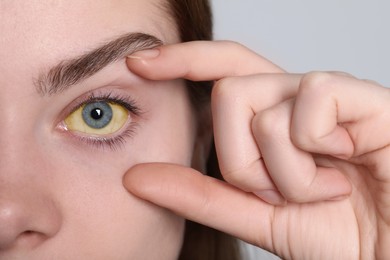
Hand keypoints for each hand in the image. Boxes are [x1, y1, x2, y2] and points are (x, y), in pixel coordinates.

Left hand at [123, 41, 389, 258]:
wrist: (389, 253)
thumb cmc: (337, 234)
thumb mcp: (257, 217)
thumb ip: (200, 195)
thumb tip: (136, 176)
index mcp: (274, 120)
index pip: (223, 71)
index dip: (182, 60)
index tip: (139, 63)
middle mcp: (297, 100)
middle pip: (229, 93)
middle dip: (241, 160)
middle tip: (278, 194)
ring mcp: (330, 97)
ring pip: (262, 106)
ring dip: (282, 170)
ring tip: (319, 190)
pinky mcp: (364, 98)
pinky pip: (312, 98)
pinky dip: (315, 149)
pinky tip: (345, 168)